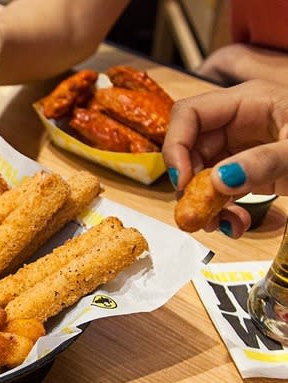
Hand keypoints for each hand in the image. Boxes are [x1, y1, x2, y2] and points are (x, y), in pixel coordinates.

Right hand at [163, 80, 287, 237]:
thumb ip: (262, 163)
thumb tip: (220, 180)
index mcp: (247, 101)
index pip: (189, 115)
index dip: (176, 145)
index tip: (183, 181)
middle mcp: (238, 122)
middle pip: (191, 147)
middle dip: (190, 182)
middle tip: (196, 212)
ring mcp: (243, 147)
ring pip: (203, 173)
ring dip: (205, 202)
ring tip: (223, 225)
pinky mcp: (250, 170)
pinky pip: (222, 189)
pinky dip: (223, 210)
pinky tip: (236, 225)